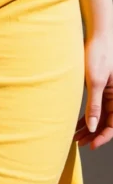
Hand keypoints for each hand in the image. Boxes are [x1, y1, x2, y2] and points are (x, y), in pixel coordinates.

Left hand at [74, 27, 112, 149]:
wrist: (97, 38)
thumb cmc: (98, 56)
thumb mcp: (96, 81)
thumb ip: (94, 105)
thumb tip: (92, 127)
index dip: (102, 137)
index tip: (91, 145)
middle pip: (105, 123)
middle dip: (93, 134)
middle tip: (79, 143)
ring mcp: (108, 95)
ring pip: (99, 117)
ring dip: (88, 127)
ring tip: (74, 136)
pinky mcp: (100, 89)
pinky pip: (95, 108)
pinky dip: (86, 117)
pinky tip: (75, 124)